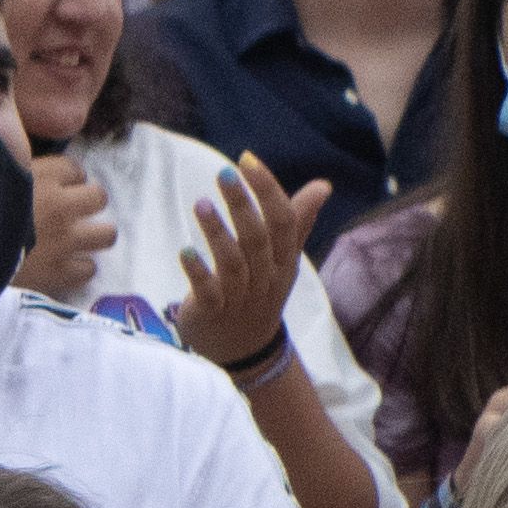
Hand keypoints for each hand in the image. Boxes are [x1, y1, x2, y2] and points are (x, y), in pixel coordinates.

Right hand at [26, 142, 118, 306]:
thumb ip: (6, 169)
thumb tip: (14, 164)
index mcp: (43, 177)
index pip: (74, 169)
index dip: (63, 179)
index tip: (49, 187)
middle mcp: (62, 206)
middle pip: (99, 197)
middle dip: (85, 204)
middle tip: (65, 213)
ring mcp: (66, 241)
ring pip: (106, 234)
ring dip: (91, 236)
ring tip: (72, 241)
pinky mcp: (61, 272)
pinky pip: (88, 269)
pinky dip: (76, 269)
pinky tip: (60, 268)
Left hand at [177, 157, 315, 364]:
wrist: (245, 348)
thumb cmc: (261, 291)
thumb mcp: (284, 258)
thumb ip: (297, 221)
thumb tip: (323, 185)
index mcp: (284, 259)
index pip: (284, 221)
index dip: (268, 190)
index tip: (247, 159)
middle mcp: (267, 276)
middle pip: (259, 238)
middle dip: (243, 204)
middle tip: (224, 172)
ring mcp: (241, 296)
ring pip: (234, 263)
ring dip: (217, 233)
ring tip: (201, 204)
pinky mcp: (214, 312)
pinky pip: (208, 291)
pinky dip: (197, 271)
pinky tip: (183, 251)